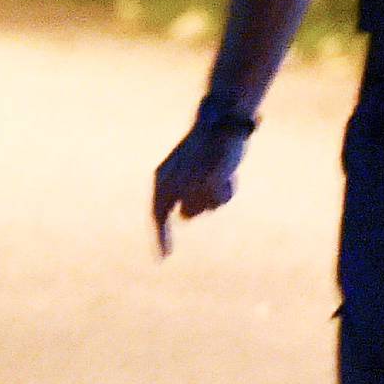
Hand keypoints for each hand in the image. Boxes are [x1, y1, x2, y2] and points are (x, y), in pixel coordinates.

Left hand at [153, 118, 246, 255]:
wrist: (221, 124)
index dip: (161, 238)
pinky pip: (220, 200)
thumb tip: (183, 215)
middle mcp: (171, 183)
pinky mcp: (209, 182)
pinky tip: (226, 173)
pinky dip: (226, 190)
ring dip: (214, 196)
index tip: (163, 259)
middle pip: (189, 215)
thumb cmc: (205, 148)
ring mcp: (190, 184)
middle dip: (201, 204)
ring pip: (204, 208)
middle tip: (211, 184)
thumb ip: (184, 194)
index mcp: (161, 179)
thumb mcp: (188, 172)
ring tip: (218, 173)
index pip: (158, 215)